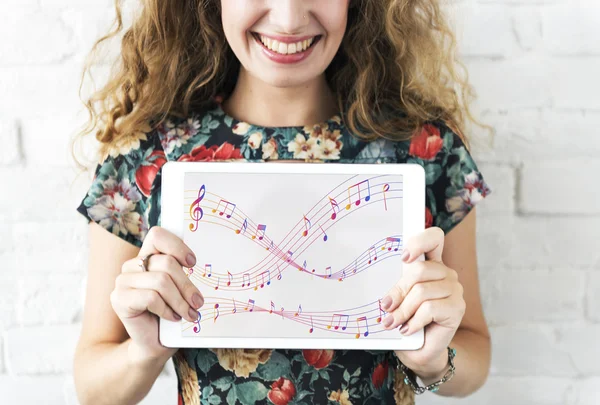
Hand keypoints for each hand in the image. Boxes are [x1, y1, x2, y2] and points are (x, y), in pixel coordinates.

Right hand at [110, 226, 204, 363]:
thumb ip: (182, 272)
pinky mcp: (118, 299)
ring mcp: (122, 281)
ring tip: (189, 313)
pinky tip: (172, 317)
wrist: (154, 344)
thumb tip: (196, 262)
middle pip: (166, 263)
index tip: (192, 263)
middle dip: (187, 285)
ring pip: (161, 282)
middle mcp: (132, 265)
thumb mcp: (179, 289)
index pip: (158, 235)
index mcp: (147, 257)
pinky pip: (150, 298)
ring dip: (180, 301)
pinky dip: (166, 310)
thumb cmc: (170, 314)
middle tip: (198, 302)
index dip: (177, 246)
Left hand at [380, 227, 464, 378]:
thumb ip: (397, 287)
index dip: (420, 242)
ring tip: (394, 322)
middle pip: (419, 270)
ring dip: (403, 310)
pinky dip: (414, 321)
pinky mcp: (457, 308)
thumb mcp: (399, 300)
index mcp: (432, 264)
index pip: (434, 238)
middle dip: (399, 290)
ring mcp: (454, 290)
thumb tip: (387, 295)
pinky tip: (408, 329)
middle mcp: (446, 274)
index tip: (404, 257)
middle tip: (386, 307)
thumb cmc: (408, 321)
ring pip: (422, 292)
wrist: (421, 350)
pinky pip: (429, 309)